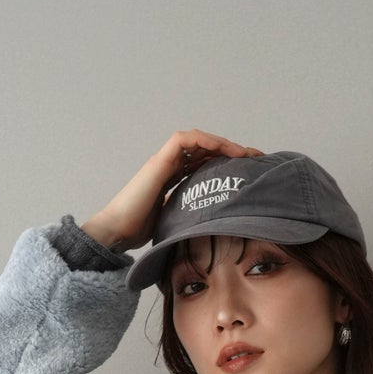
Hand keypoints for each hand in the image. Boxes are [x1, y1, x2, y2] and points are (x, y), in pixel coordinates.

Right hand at [83, 129, 265, 251]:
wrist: (118, 231)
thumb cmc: (139, 232)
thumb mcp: (174, 224)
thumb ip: (188, 219)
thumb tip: (209, 234)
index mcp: (173, 180)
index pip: (203, 165)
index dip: (224, 165)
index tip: (246, 173)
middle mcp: (169, 167)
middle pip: (204, 150)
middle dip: (229, 152)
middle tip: (254, 159)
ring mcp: (164, 162)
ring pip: (197, 140)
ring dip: (221, 144)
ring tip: (243, 154)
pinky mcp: (160, 161)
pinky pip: (185, 140)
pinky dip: (206, 141)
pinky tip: (223, 150)